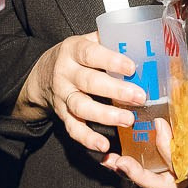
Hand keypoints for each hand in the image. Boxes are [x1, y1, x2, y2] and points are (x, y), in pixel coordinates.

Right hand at [21, 33, 147, 154]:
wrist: (43, 75)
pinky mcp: (62, 114)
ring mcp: (63, 96)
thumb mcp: (87, 41)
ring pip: (81, 107)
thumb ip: (109, 41)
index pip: (91, 54)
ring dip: (105, 115)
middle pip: (89, 82)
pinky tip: (103, 145)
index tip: (132, 68)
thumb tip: (144, 43)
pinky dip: (87, 138)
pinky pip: (73, 128)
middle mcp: (65, 73)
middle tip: (139, 97)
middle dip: (115, 90)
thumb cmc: (76, 56)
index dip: (111, 61)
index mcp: (73, 51)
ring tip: (128, 119)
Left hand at [108, 94, 187, 187]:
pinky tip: (123, 152)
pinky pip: (158, 167)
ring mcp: (187, 167)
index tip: (160, 125)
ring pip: (158, 179)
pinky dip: (140, 163)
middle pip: (164, 185)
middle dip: (139, 177)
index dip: (167, 150)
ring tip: (112, 161)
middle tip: (118, 163)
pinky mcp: (181, 158)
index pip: (182, 168)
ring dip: (134, 173)